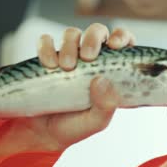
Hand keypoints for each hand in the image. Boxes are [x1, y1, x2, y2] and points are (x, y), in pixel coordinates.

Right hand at [0, 23, 135, 158]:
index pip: (123, 42)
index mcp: (110, 70)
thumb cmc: (75, 126)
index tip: (114, 45)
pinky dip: (45, 47)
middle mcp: (91, 60)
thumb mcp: (96, 122)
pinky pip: (45, 41)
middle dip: (93, 37)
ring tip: (65, 66)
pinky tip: (48, 64)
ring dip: (69, 45)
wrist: (42, 135)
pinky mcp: (46, 59)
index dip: (122, 36)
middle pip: (97, 31)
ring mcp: (68, 57)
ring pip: (72, 33)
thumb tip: (102, 80)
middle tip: (87, 56)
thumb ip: (106, 106)